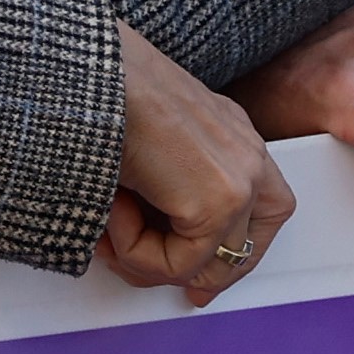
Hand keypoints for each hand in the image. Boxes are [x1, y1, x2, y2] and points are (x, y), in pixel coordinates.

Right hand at [101, 20, 292, 297]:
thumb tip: (154, 247)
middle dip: (200, 276)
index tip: (195, 281)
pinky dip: (133, 252)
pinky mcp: (217, 202)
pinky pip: (178, 265)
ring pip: (206, 266)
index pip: (260, 211)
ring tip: (109, 223)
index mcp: (230, 134)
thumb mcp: (147, 145)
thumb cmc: (104, 93)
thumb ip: (164, 194)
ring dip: (147, 259)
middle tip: (158, 279)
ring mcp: (239, 179)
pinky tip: (112, 210)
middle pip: (249, 247)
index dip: (228, 256)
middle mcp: (246, 153)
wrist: (93, 72)